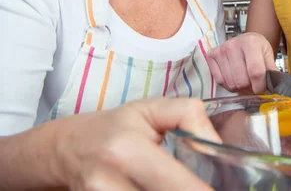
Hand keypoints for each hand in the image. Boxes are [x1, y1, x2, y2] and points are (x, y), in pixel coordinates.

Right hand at [57, 98, 219, 190]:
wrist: (68, 148)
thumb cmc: (116, 127)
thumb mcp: (151, 108)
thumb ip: (188, 115)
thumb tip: (216, 144)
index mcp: (127, 150)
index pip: (174, 183)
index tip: (221, 188)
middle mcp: (109, 183)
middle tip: (206, 187)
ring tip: (185, 185)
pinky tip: (164, 188)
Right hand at [206, 32, 276, 93]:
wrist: (246, 40)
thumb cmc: (258, 48)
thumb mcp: (268, 55)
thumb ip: (272, 70)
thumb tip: (275, 85)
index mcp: (250, 42)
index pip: (255, 72)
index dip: (260, 86)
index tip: (262, 89)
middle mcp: (233, 44)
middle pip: (241, 80)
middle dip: (250, 88)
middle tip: (254, 86)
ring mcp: (221, 50)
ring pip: (230, 83)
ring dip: (240, 89)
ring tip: (246, 82)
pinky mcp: (211, 56)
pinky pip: (220, 81)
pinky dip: (229, 86)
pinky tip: (235, 79)